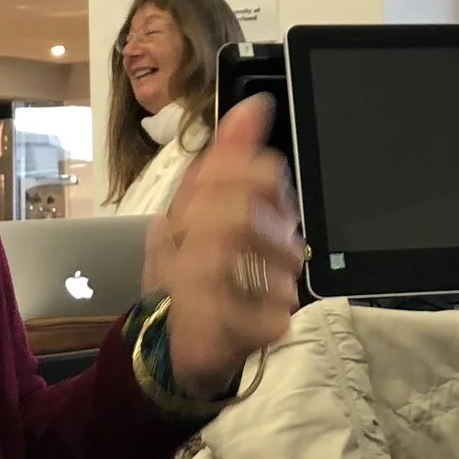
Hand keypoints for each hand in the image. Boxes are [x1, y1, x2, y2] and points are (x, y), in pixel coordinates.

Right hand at [159, 96, 303, 398]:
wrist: (173, 352)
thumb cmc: (194, 278)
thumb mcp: (205, 212)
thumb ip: (229, 161)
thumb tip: (254, 106)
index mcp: (178, 217)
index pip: (218, 175)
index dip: (260, 175)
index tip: (275, 190)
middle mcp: (178, 254)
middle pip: (233, 219)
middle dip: (273, 225)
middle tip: (285, 237)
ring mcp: (194, 301)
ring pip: (253, 270)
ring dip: (282, 269)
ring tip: (279, 275)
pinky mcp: (214, 343)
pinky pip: (264, 319)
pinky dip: (277, 313)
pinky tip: (272, 313)